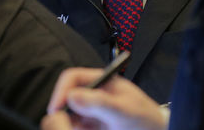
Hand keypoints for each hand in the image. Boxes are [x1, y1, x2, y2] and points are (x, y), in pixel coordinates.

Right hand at [43, 67, 166, 129]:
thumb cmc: (146, 119)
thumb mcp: (124, 111)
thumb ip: (99, 102)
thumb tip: (72, 95)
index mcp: (102, 81)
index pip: (72, 78)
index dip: (62, 91)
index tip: (57, 109)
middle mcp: (93, 95)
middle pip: (66, 98)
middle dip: (62, 112)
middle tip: (63, 125)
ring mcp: (92, 112)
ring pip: (68, 116)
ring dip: (68, 123)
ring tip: (87, 129)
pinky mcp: (92, 127)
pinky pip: (76, 127)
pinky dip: (75, 129)